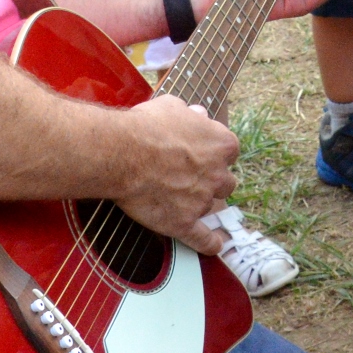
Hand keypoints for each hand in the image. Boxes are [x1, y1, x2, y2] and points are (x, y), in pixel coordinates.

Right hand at [108, 94, 238, 238]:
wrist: (123, 153)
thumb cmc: (145, 127)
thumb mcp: (171, 106)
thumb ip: (190, 113)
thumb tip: (199, 114)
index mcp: (221, 143)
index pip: (229, 151)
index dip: (214, 154)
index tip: (202, 154)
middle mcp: (218, 173)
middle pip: (226, 182)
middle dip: (212, 181)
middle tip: (191, 178)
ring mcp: (202, 200)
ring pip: (212, 207)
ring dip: (201, 204)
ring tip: (183, 202)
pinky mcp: (184, 222)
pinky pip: (203, 238)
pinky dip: (209, 243)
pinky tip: (214, 245)